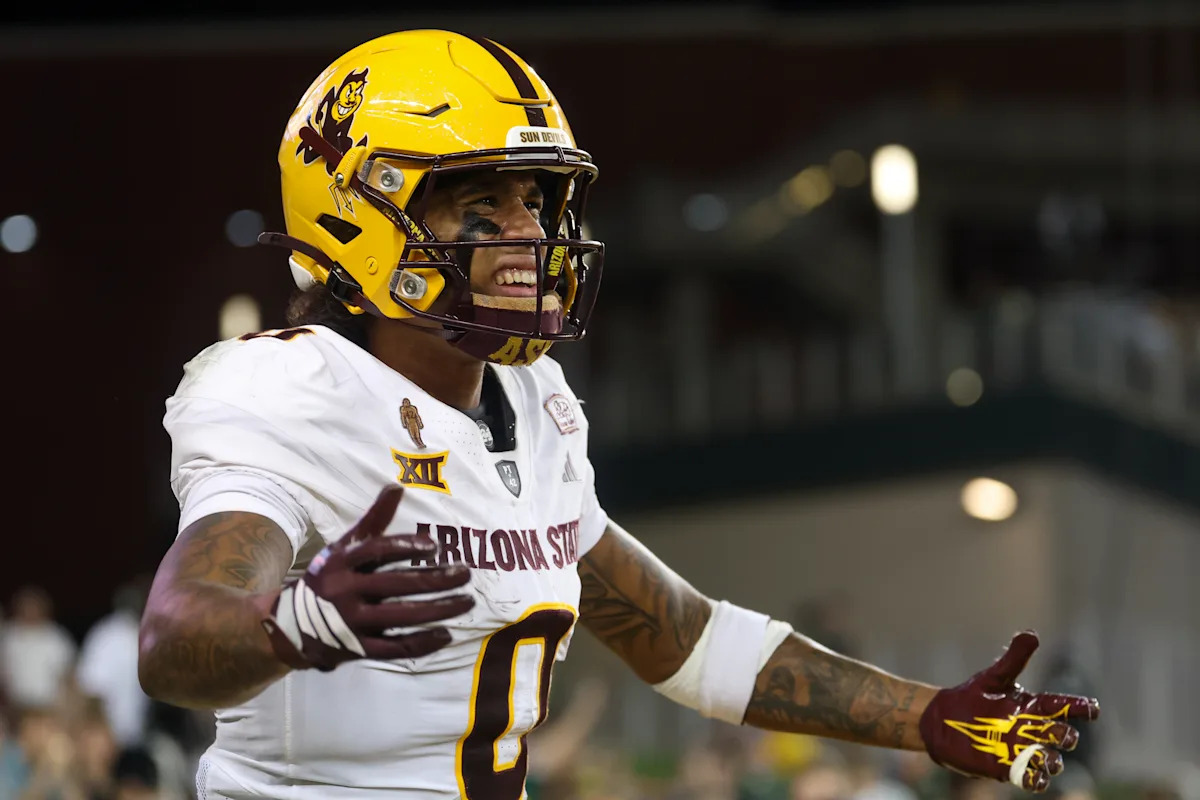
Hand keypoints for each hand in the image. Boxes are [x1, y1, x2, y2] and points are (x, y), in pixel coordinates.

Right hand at [261, 485, 473, 670]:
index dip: (406, 546)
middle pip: (397, 585)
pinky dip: (422, 643)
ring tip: (467, 602)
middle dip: (436, 580)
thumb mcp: (345, 547)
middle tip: (465, 574)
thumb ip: (374, 520)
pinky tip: (446, 634)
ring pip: (402, 617)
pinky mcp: (358, 649)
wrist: (291, 625)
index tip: (435, 546)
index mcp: (343, 562)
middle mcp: (346, 591)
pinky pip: (395, 648)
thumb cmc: (330, 577)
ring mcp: (352, 622)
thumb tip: (396, 486)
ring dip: (439, 610)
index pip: (377, 551)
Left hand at [918, 631, 1099, 792]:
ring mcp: (1021, 750)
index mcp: (1033, 706)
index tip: (1092, 709)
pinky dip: (1037, 780)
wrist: (942, 720)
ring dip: (1053, 760)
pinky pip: (1031, 779)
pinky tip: (1035, 776)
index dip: (1082, 708)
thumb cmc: (972, 696)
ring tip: (1046, 756)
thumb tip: (1032, 634)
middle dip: (1066, 736)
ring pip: (1051, 760)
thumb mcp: (994, 677)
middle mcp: (1032, 729)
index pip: (1065, 707)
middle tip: (1061, 734)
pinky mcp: (1007, 768)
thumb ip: (1014, 658)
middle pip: (1062, 736)